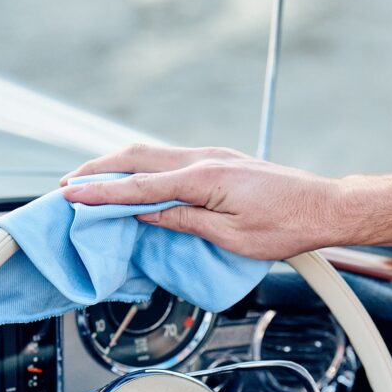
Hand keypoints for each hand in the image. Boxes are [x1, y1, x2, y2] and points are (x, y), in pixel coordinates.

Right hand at [60, 145, 344, 259]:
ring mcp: (212, 156)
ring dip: (117, 166)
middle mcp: (204, 159)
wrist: (324, 207)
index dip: (101, 193)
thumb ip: (184, 222)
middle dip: (98, 170)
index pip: (139, 185)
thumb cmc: (285, 227)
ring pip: (151, 154)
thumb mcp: (230, 236)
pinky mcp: (219, 162)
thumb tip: (146, 215)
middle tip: (67, 184)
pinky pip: (169, 160)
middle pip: (137, 157)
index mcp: (204, 178)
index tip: (70, 196)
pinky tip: (131, 179)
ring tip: (89, 180)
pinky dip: (142, 168)